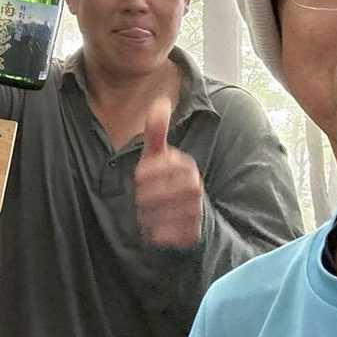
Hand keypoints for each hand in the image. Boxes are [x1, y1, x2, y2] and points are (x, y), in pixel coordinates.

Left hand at [133, 98, 203, 247]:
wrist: (189, 212)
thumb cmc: (166, 179)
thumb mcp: (158, 155)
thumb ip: (156, 131)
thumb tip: (161, 101)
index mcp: (187, 167)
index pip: (166, 168)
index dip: (149, 173)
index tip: (138, 177)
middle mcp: (196, 188)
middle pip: (167, 192)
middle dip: (150, 196)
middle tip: (139, 200)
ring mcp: (197, 210)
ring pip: (172, 214)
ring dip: (153, 216)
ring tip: (144, 215)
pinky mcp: (195, 232)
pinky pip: (178, 235)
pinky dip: (163, 235)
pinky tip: (153, 231)